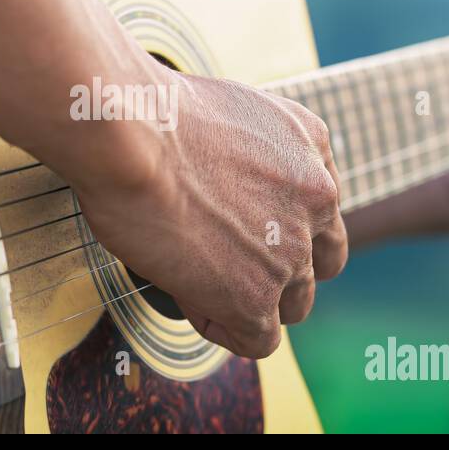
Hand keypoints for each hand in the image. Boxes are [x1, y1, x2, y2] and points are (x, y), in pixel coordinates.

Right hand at [67, 70, 348, 358]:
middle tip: (221, 257)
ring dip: (253, 301)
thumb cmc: (150, 116)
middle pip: (318, 262)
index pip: (320, 206)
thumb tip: (230, 184)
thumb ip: (252, 150)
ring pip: (295, 305)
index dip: (281, 224)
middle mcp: (316, 197)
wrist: (128, 136)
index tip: (240, 225)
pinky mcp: (256, 295)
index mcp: (312, 143)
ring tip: (199, 279)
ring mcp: (290, 251)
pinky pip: (258, 339)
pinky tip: (190, 298)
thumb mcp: (228, 111)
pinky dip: (225, 327)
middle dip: (275, 267)